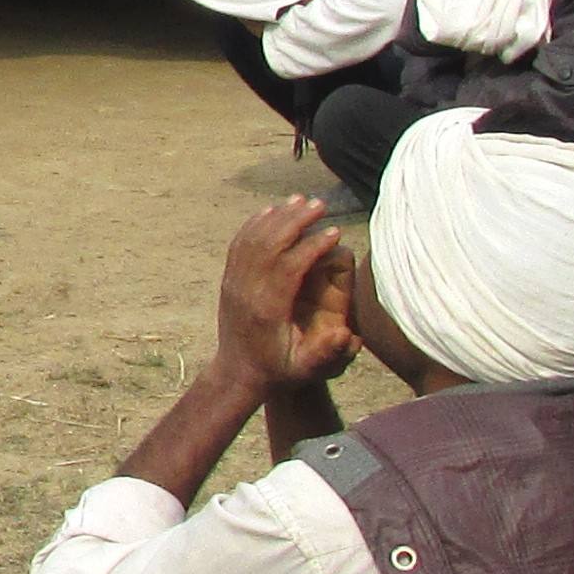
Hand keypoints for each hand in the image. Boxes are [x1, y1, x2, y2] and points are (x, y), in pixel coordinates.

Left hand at [210, 196, 356, 392]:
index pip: (289, 266)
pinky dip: (256, 223)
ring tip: (302, 200)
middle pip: (269, 243)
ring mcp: (234, 282)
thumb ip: (325, 354)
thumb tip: (345, 333)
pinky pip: (240, 243)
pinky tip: (273, 210)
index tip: (335, 231)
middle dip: (296, 220)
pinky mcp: (228, 279)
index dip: (312, 246)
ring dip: (277, 216)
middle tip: (321, 204)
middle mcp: (247, 290)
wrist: (238, 374)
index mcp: (268, 308)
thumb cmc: (279, 371)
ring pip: (253, 238)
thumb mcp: (305, 370)